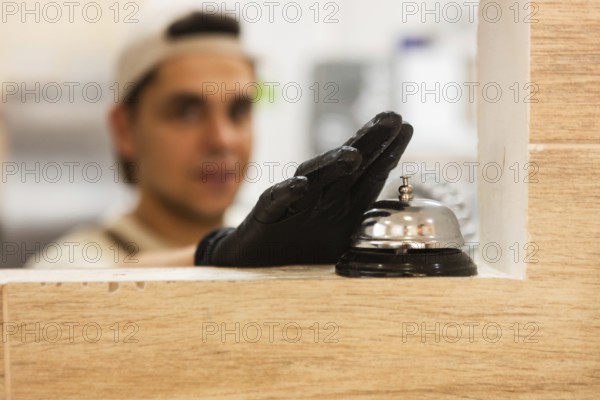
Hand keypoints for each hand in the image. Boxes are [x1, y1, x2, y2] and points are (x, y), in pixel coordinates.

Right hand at [195, 111, 412, 265]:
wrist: (257, 264)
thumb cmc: (301, 247)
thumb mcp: (342, 237)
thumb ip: (365, 220)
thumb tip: (405, 217)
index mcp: (341, 201)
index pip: (368, 173)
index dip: (387, 151)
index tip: (406, 127)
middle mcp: (319, 195)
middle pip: (347, 166)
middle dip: (370, 141)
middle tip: (390, 118)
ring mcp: (293, 203)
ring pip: (315, 179)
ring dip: (332, 165)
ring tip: (353, 154)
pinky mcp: (266, 215)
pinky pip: (277, 202)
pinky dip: (288, 193)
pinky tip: (301, 185)